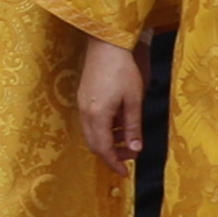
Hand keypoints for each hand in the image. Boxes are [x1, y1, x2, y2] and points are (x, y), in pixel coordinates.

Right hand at [75, 39, 146, 171]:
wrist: (106, 43)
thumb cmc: (123, 70)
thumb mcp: (133, 100)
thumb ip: (132, 126)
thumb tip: (135, 149)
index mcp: (98, 115)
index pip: (103, 148)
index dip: (114, 163)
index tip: (125, 173)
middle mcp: (86, 112)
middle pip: (94, 143)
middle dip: (111, 154)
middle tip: (130, 157)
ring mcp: (82, 103)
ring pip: (91, 133)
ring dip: (108, 141)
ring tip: (127, 140)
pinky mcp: (84, 96)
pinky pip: (91, 121)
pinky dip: (103, 129)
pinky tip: (118, 124)